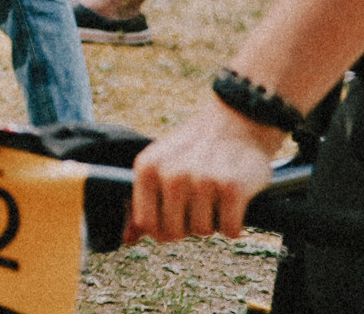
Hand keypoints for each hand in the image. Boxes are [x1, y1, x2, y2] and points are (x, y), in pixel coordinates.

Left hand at [124, 96, 282, 243]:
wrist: (237, 123)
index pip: (146, 223)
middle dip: (188, 226)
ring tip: (215, 195)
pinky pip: (230, 230)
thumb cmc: (194, 150)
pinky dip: (234, 223)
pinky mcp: (231, 188)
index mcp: (147, 168)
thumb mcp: (159, 165)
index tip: (175, 217)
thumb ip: (143, 203)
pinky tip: (232, 201)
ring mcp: (201, 180)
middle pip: (174, 233)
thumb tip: (127, 239)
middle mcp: (171, 173)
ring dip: (212, 221)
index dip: (162, 229)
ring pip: (203, 231)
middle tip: (198, 203)